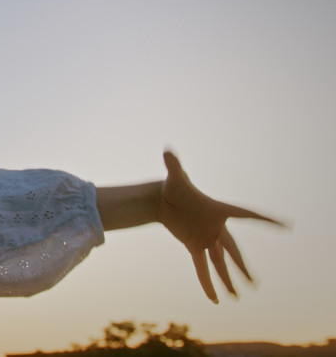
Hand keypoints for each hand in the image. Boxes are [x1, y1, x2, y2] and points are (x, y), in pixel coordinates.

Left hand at [158, 150, 282, 302]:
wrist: (162, 199)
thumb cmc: (173, 187)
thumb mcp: (174, 178)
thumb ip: (173, 166)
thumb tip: (167, 150)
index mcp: (219, 210)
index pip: (247, 214)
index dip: (266, 220)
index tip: (286, 225)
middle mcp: (216, 227)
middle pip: (232, 250)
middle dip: (242, 267)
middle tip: (255, 283)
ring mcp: (206, 238)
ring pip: (219, 262)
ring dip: (226, 280)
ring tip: (236, 297)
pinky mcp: (194, 245)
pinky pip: (201, 266)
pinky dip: (206, 281)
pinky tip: (213, 297)